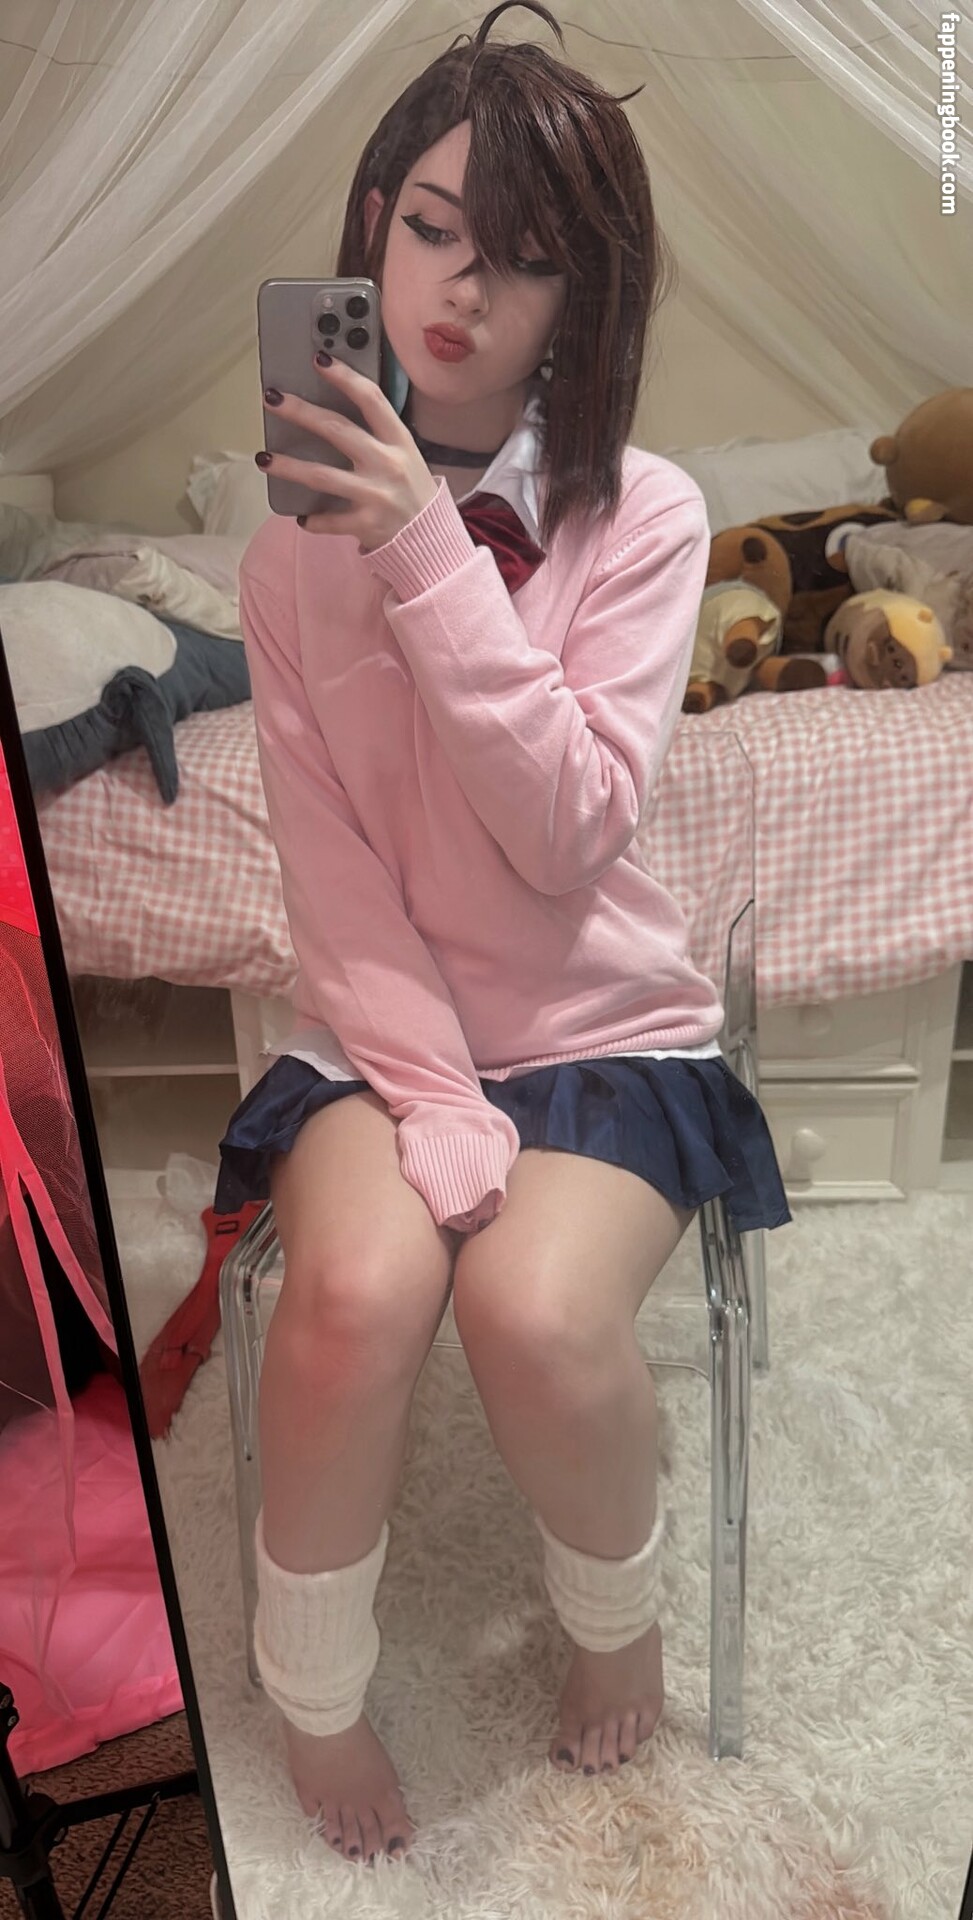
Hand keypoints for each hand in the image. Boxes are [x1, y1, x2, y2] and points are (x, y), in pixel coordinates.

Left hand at [258, 354, 438, 551]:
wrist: (432, 537)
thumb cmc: (413, 490)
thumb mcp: (405, 455)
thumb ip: (378, 435)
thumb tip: (332, 413)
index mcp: (398, 441)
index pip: (371, 399)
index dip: (345, 377)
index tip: (320, 360)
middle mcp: (387, 464)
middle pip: (337, 430)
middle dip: (301, 411)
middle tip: (272, 398)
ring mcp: (376, 495)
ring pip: (323, 476)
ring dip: (289, 466)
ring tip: (264, 458)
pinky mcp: (366, 524)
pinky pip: (330, 521)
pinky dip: (312, 519)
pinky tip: (301, 516)